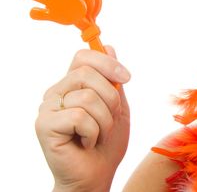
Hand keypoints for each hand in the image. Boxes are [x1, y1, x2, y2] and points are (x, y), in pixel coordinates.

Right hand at [35, 46, 130, 191]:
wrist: (96, 175)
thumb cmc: (107, 143)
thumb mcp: (118, 106)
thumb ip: (112, 79)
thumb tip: (108, 46)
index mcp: (72, 84)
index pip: (83, 56)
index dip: (107, 63)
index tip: (126, 79)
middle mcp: (57, 92)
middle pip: (88, 73)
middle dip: (111, 99)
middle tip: (110, 120)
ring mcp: (48, 108)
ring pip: (88, 97)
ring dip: (104, 121)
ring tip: (97, 135)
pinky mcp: (45, 125)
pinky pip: (80, 116)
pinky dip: (93, 133)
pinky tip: (85, 143)